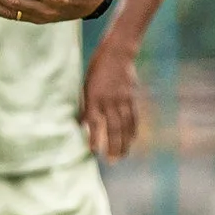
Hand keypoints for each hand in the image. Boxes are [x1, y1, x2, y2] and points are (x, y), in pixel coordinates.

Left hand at [81, 45, 140, 159]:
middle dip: (112, 145)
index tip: (92, 151)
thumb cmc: (97, 69)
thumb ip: (85, 105)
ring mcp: (122, 99)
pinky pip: (133, 117)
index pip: (93, 120)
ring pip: (124, 125)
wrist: (118, 52)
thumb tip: (80, 124)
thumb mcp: (86, 85)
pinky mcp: (131, 97)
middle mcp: (109, 100)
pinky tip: (131, 141)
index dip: (93, 136)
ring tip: (122, 157)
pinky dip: (132, 131)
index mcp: (94, 96)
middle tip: (111, 161)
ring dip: (123, 142)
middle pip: (112, 127)